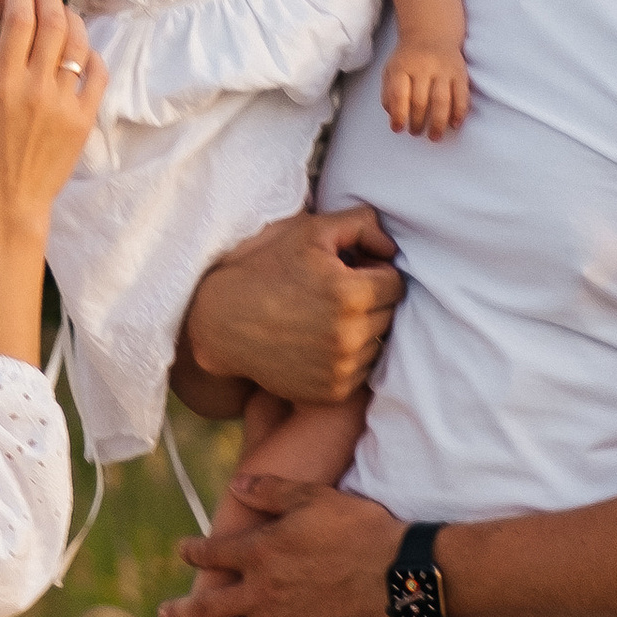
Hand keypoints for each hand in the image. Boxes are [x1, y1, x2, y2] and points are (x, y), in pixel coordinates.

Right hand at [0, 0, 105, 233]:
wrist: (8, 202)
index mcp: (1, 84)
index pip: (19, 20)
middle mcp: (36, 89)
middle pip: (53, 23)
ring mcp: (64, 104)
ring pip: (77, 43)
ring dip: (71, 18)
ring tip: (62, 11)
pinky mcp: (83, 119)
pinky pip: (98, 74)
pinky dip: (92, 53)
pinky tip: (80, 47)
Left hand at [159, 480, 404, 616]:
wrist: (398, 575)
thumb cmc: (358, 530)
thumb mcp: (313, 498)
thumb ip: (270, 491)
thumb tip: (236, 484)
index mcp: (260, 553)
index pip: (213, 553)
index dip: (194, 552)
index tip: (183, 552)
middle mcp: (261, 593)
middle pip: (208, 609)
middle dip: (182, 615)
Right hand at [174, 204, 400, 415]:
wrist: (220, 323)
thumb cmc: (264, 269)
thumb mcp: (308, 230)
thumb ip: (362, 225)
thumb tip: (391, 249)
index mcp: (350, 293)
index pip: (395, 283)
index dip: (373, 272)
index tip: (348, 271)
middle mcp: (349, 335)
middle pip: (390, 314)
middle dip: (370, 300)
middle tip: (334, 293)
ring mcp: (341, 367)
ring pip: (378, 344)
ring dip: (362, 330)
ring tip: (325, 317)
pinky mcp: (332, 391)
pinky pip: (361, 371)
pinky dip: (348, 357)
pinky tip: (318, 341)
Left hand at [382, 38, 470, 139]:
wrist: (431, 34)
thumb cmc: (408, 59)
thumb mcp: (391, 70)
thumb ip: (388, 93)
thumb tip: (393, 117)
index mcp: (402, 67)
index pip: (398, 94)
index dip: (398, 114)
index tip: (398, 129)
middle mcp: (423, 67)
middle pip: (420, 100)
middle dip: (418, 122)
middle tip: (416, 133)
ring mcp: (443, 70)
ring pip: (441, 100)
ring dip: (438, 122)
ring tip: (435, 136)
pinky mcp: (460, 73)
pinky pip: (461, 95)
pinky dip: (459, 112)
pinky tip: (454, 124)